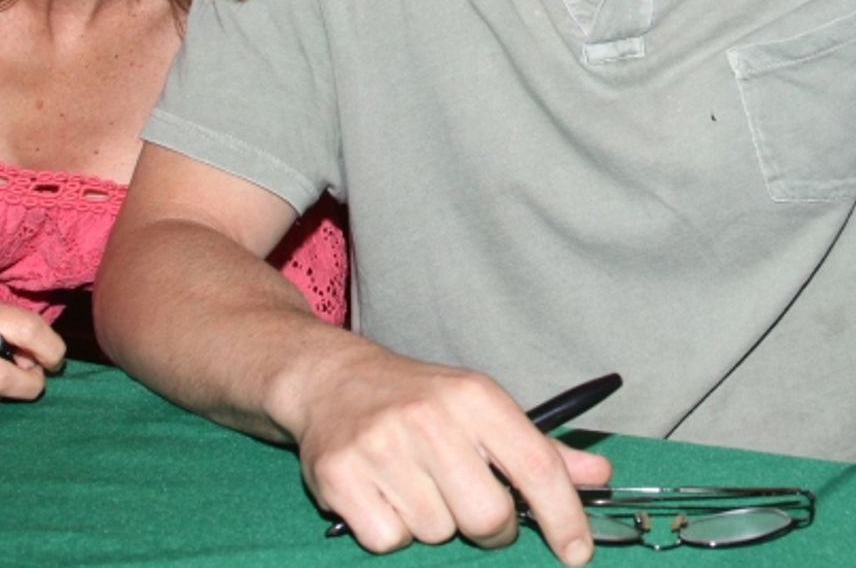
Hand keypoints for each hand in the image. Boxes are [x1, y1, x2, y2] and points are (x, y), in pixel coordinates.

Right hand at [284, 344, 610, 564]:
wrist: (329, 378)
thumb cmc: (416, 399)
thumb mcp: (478, 407)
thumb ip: (537, 448)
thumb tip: (599, 475)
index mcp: (471, 395)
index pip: (536, 465)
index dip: (564, 516)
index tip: (575, 550)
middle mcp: (427, 416)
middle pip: (487, 517)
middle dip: (485, 525)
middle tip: (465, 500)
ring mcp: (379, 445)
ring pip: (435, 533)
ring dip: (430, 521)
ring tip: (412, 482)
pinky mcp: (339, 474)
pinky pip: (387, 541)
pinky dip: (388, 528)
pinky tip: (380, 491)